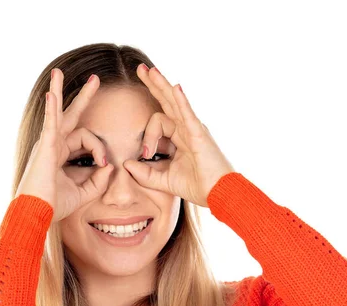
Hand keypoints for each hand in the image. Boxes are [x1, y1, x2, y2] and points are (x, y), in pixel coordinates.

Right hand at [15, 68, 113, 221]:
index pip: (85, 140)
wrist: (35, 213)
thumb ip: (98, 180)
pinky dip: (50, 109)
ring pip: (56, 112)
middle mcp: (53, 145)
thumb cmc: (53, 206)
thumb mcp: (82, 193)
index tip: (105, 164)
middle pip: (71, 116)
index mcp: (60, 154)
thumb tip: (111, 166)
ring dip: (57, 90)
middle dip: (83, 97)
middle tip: (95, 79)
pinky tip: (51, 93)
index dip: (99, 149)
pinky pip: (49, 124)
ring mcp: (47, 144)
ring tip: (57, 71)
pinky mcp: (45, 148)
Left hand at [123, 64, 234, 207]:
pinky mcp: (199, 135)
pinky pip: (188, 114)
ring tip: (150, 71)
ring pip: (175, 102)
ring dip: (162, 85)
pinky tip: (175, 88)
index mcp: (180, 136)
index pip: (158, 121)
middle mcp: (187, 128)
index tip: (145, 154)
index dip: (147, 136)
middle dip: (153, 84)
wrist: (219, 194)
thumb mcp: (164, 181)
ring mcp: (194, 129)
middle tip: (140, 69)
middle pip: (167, 101)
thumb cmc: (197, 186)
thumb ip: (144, 173)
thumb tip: (126, 163)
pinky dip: (182, 101)